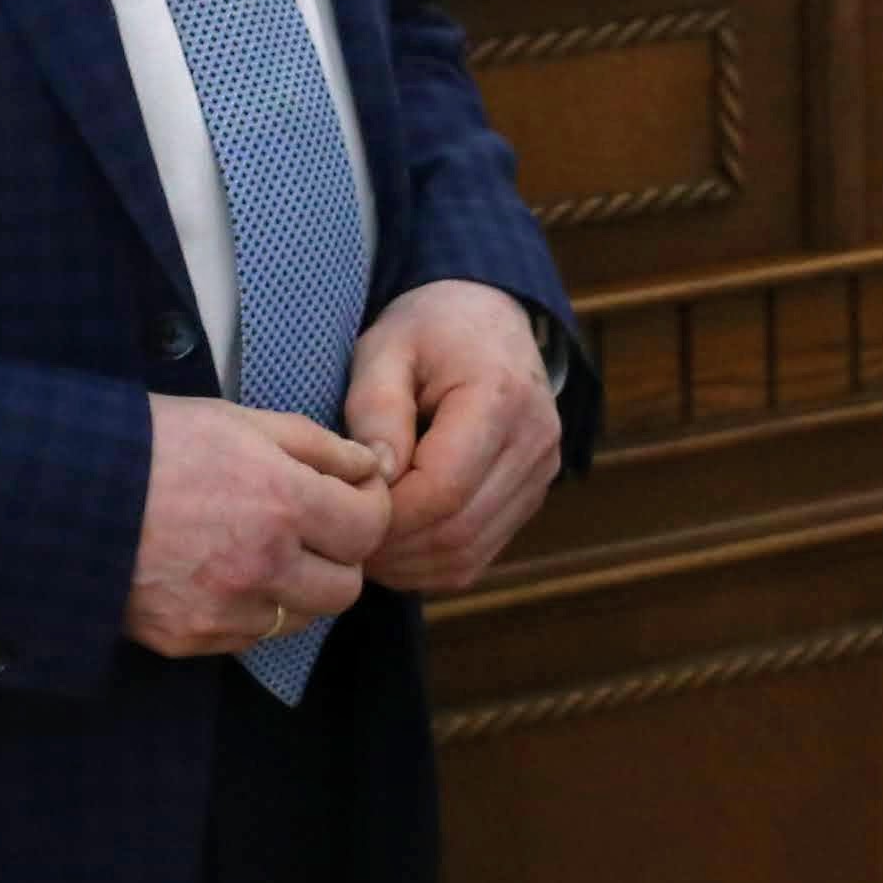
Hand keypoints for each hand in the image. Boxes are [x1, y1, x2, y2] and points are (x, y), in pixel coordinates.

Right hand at [126, 397, 387, 658]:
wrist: (61, 491)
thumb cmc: (152, 443)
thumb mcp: (238, 420)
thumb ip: (317, 447)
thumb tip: (372, 467)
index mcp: (282, 502)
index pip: (369, 528)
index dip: (369, 509)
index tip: (352, 496)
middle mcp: (262, 566)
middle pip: (345, 587)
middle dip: (339, 557)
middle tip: (312, 529)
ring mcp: (225, 610)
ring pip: (300, 618)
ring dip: (296, 589)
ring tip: (260, 550)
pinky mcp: (190, 640)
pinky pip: (248, 637)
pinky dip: (248, 610)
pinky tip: (219, 572)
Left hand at [338, 279, 562, 597]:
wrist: (488, 317)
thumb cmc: (428, 328)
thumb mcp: (386, 347)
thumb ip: (376, 409)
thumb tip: (375, 479)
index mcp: (499, 397)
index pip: (443, 489)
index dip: (388, 515)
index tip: (341, 508)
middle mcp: (534, 441)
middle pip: (458, 530)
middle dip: (393, 547)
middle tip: (342, 537)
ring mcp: (541, 473)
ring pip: (470, 554)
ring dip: (409, 564)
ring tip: (362, 543)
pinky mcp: (533, 495)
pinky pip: (480, 555)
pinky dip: (431, 564)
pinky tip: (394, 547)